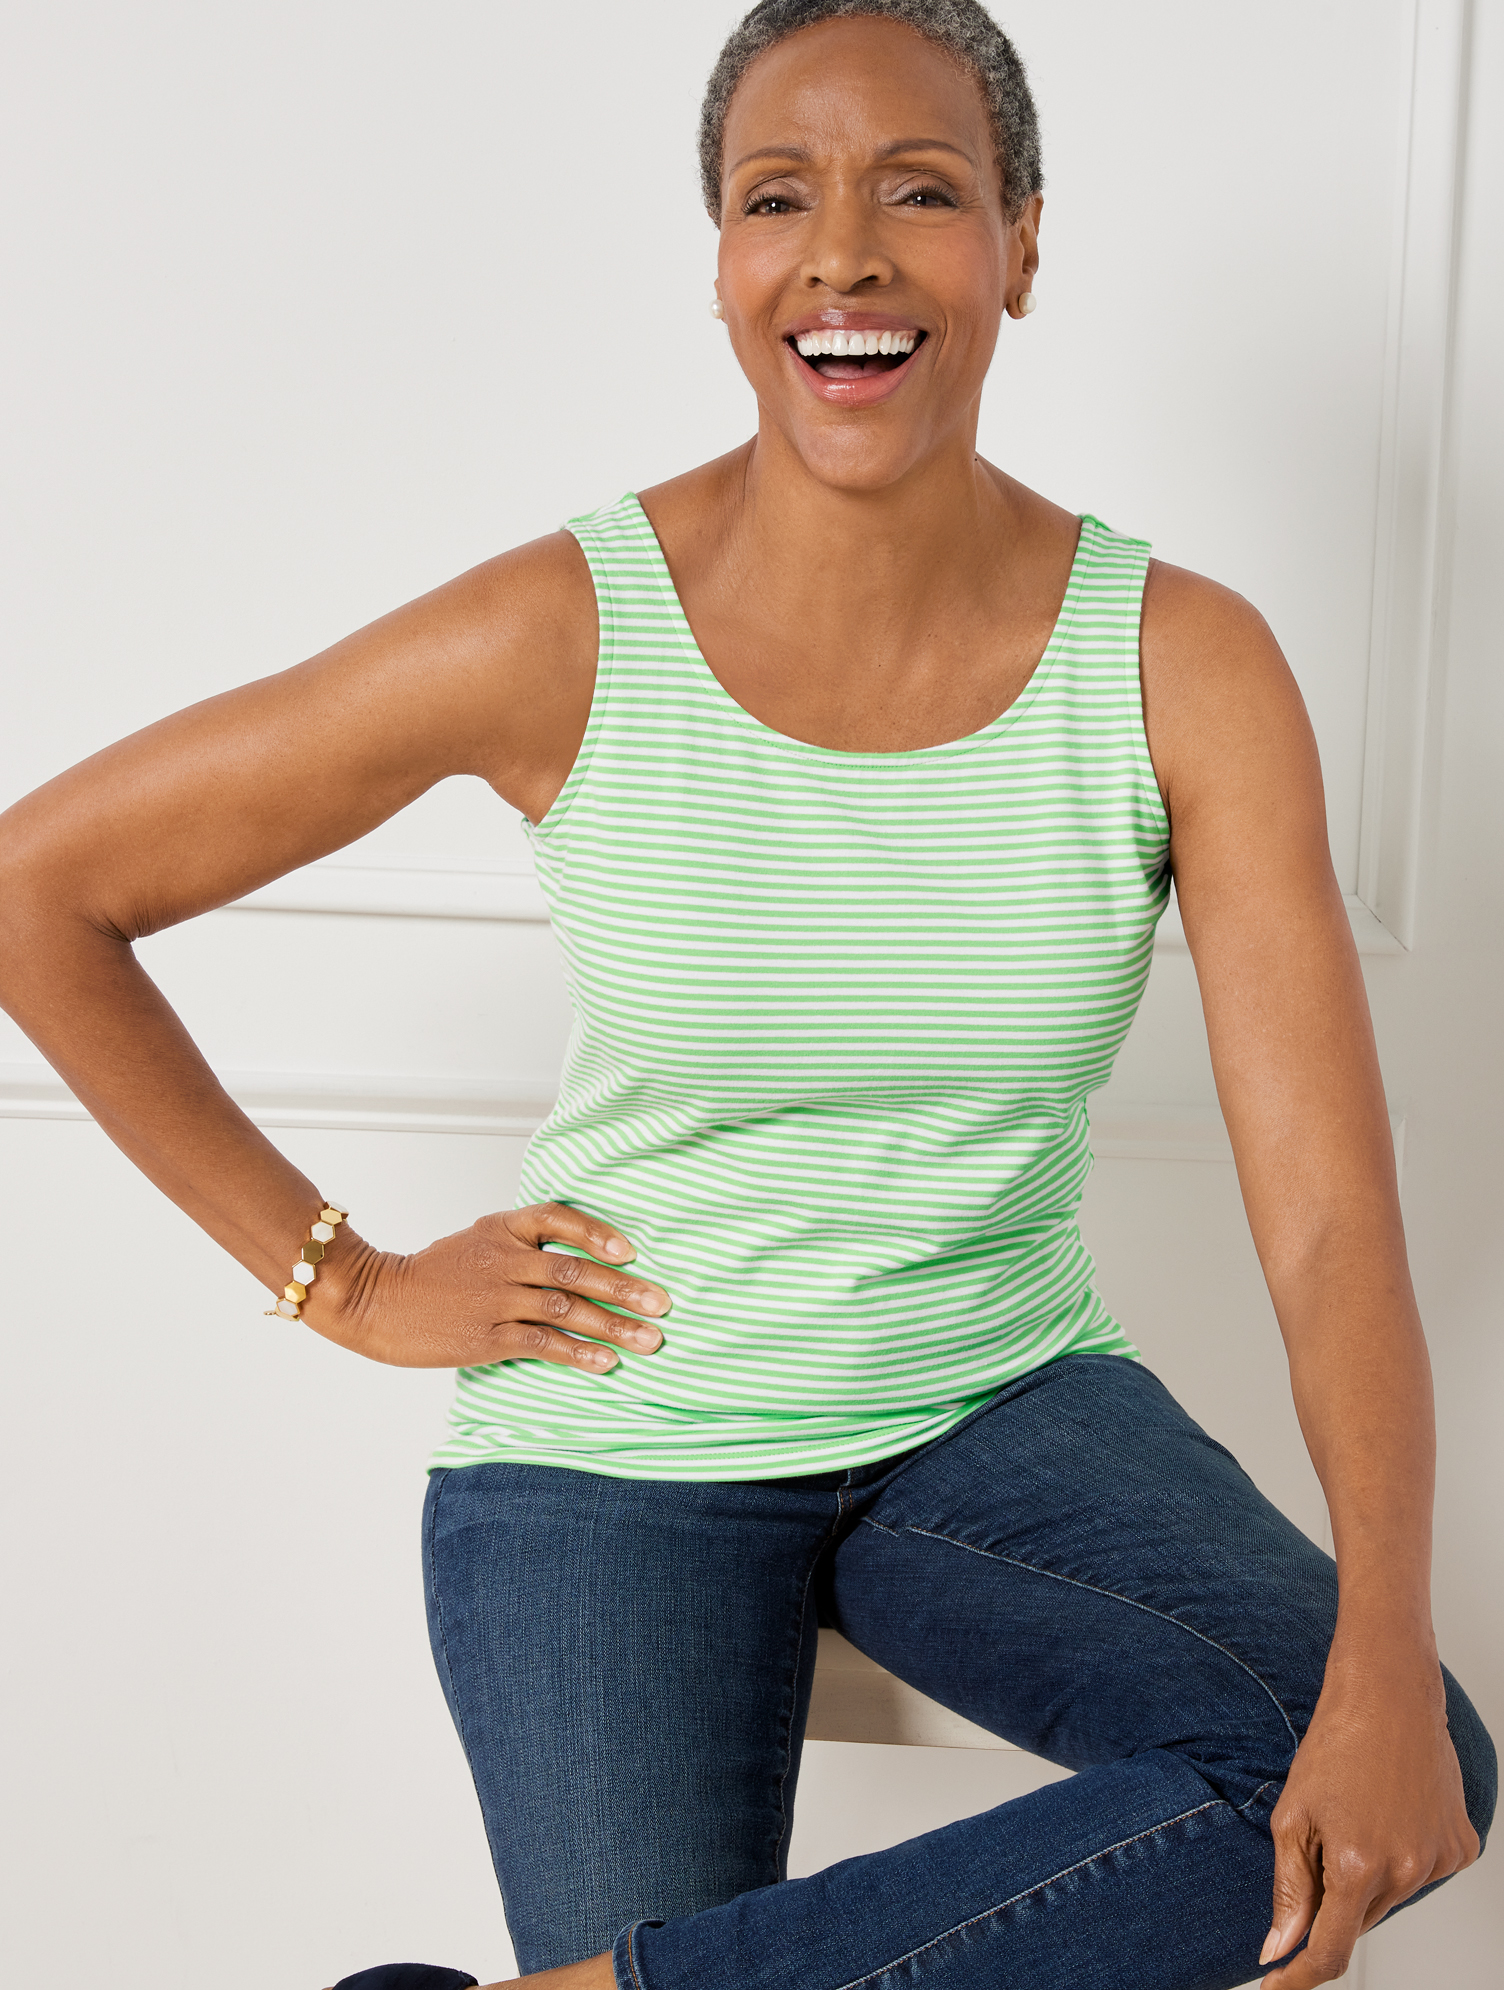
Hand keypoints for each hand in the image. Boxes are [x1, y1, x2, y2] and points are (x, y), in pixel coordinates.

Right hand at [304, 1200, 669, 1371]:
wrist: (375, 1300)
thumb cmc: (431, 1274)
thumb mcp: (476, 1242)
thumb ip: (521, 1245)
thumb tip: (577, 1259)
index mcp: (500, 1228)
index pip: (557, 1218)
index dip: (597, 1234)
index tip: (631, 1251)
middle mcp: (502, 1259)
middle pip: (572, 1270)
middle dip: (624, 1288)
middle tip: (663, 1302)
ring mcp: (495, 1299)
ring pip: (566, 1309)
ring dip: (614, 1325)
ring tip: (650, 1339)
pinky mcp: (487, 1337)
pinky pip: (543, 1343)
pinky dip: (579, 1354)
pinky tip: (606, 1363)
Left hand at [1260, 1639, 1478, 1985]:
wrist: (1389, 1696)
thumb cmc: (1335, 1745)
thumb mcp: (1292, 1816)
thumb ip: (1290, 1891)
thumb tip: (1280, 1950)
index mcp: (1358, 1866)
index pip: (1330, 1952)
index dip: (1300, 1977)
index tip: (1277, 1986)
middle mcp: (1407, 1872)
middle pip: (1360, 1920)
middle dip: (1334, 1899)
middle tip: (1322, 1841)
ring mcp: (1439, 1861)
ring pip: (1391, 1897)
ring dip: (1369, 1876)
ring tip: (1358, 1814)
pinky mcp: (1461, 1847)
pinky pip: (1422, 1871)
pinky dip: (1401, 1856)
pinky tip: (1390, 1813)